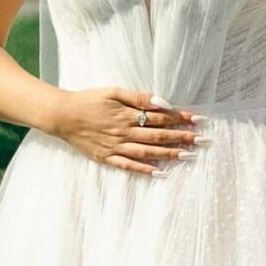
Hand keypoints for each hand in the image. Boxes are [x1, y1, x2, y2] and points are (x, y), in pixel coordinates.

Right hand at [51, 87, 198, 176]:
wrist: (63, 115)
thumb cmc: (88, 100)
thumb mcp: (113, 92)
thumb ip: (137, 98)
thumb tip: (161, 102)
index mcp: (127, 114)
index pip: (160, 117)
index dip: (180, 118)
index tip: (199, 120)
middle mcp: (124, 132)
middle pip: (158, 136)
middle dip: (182, 137)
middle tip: (202, 140)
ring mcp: (116, 147)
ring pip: (147, 152)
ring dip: (169, 154)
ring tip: (188, 156)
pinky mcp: (106, 158)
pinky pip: (128, 166)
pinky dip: (144, 170)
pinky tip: (160, 173)